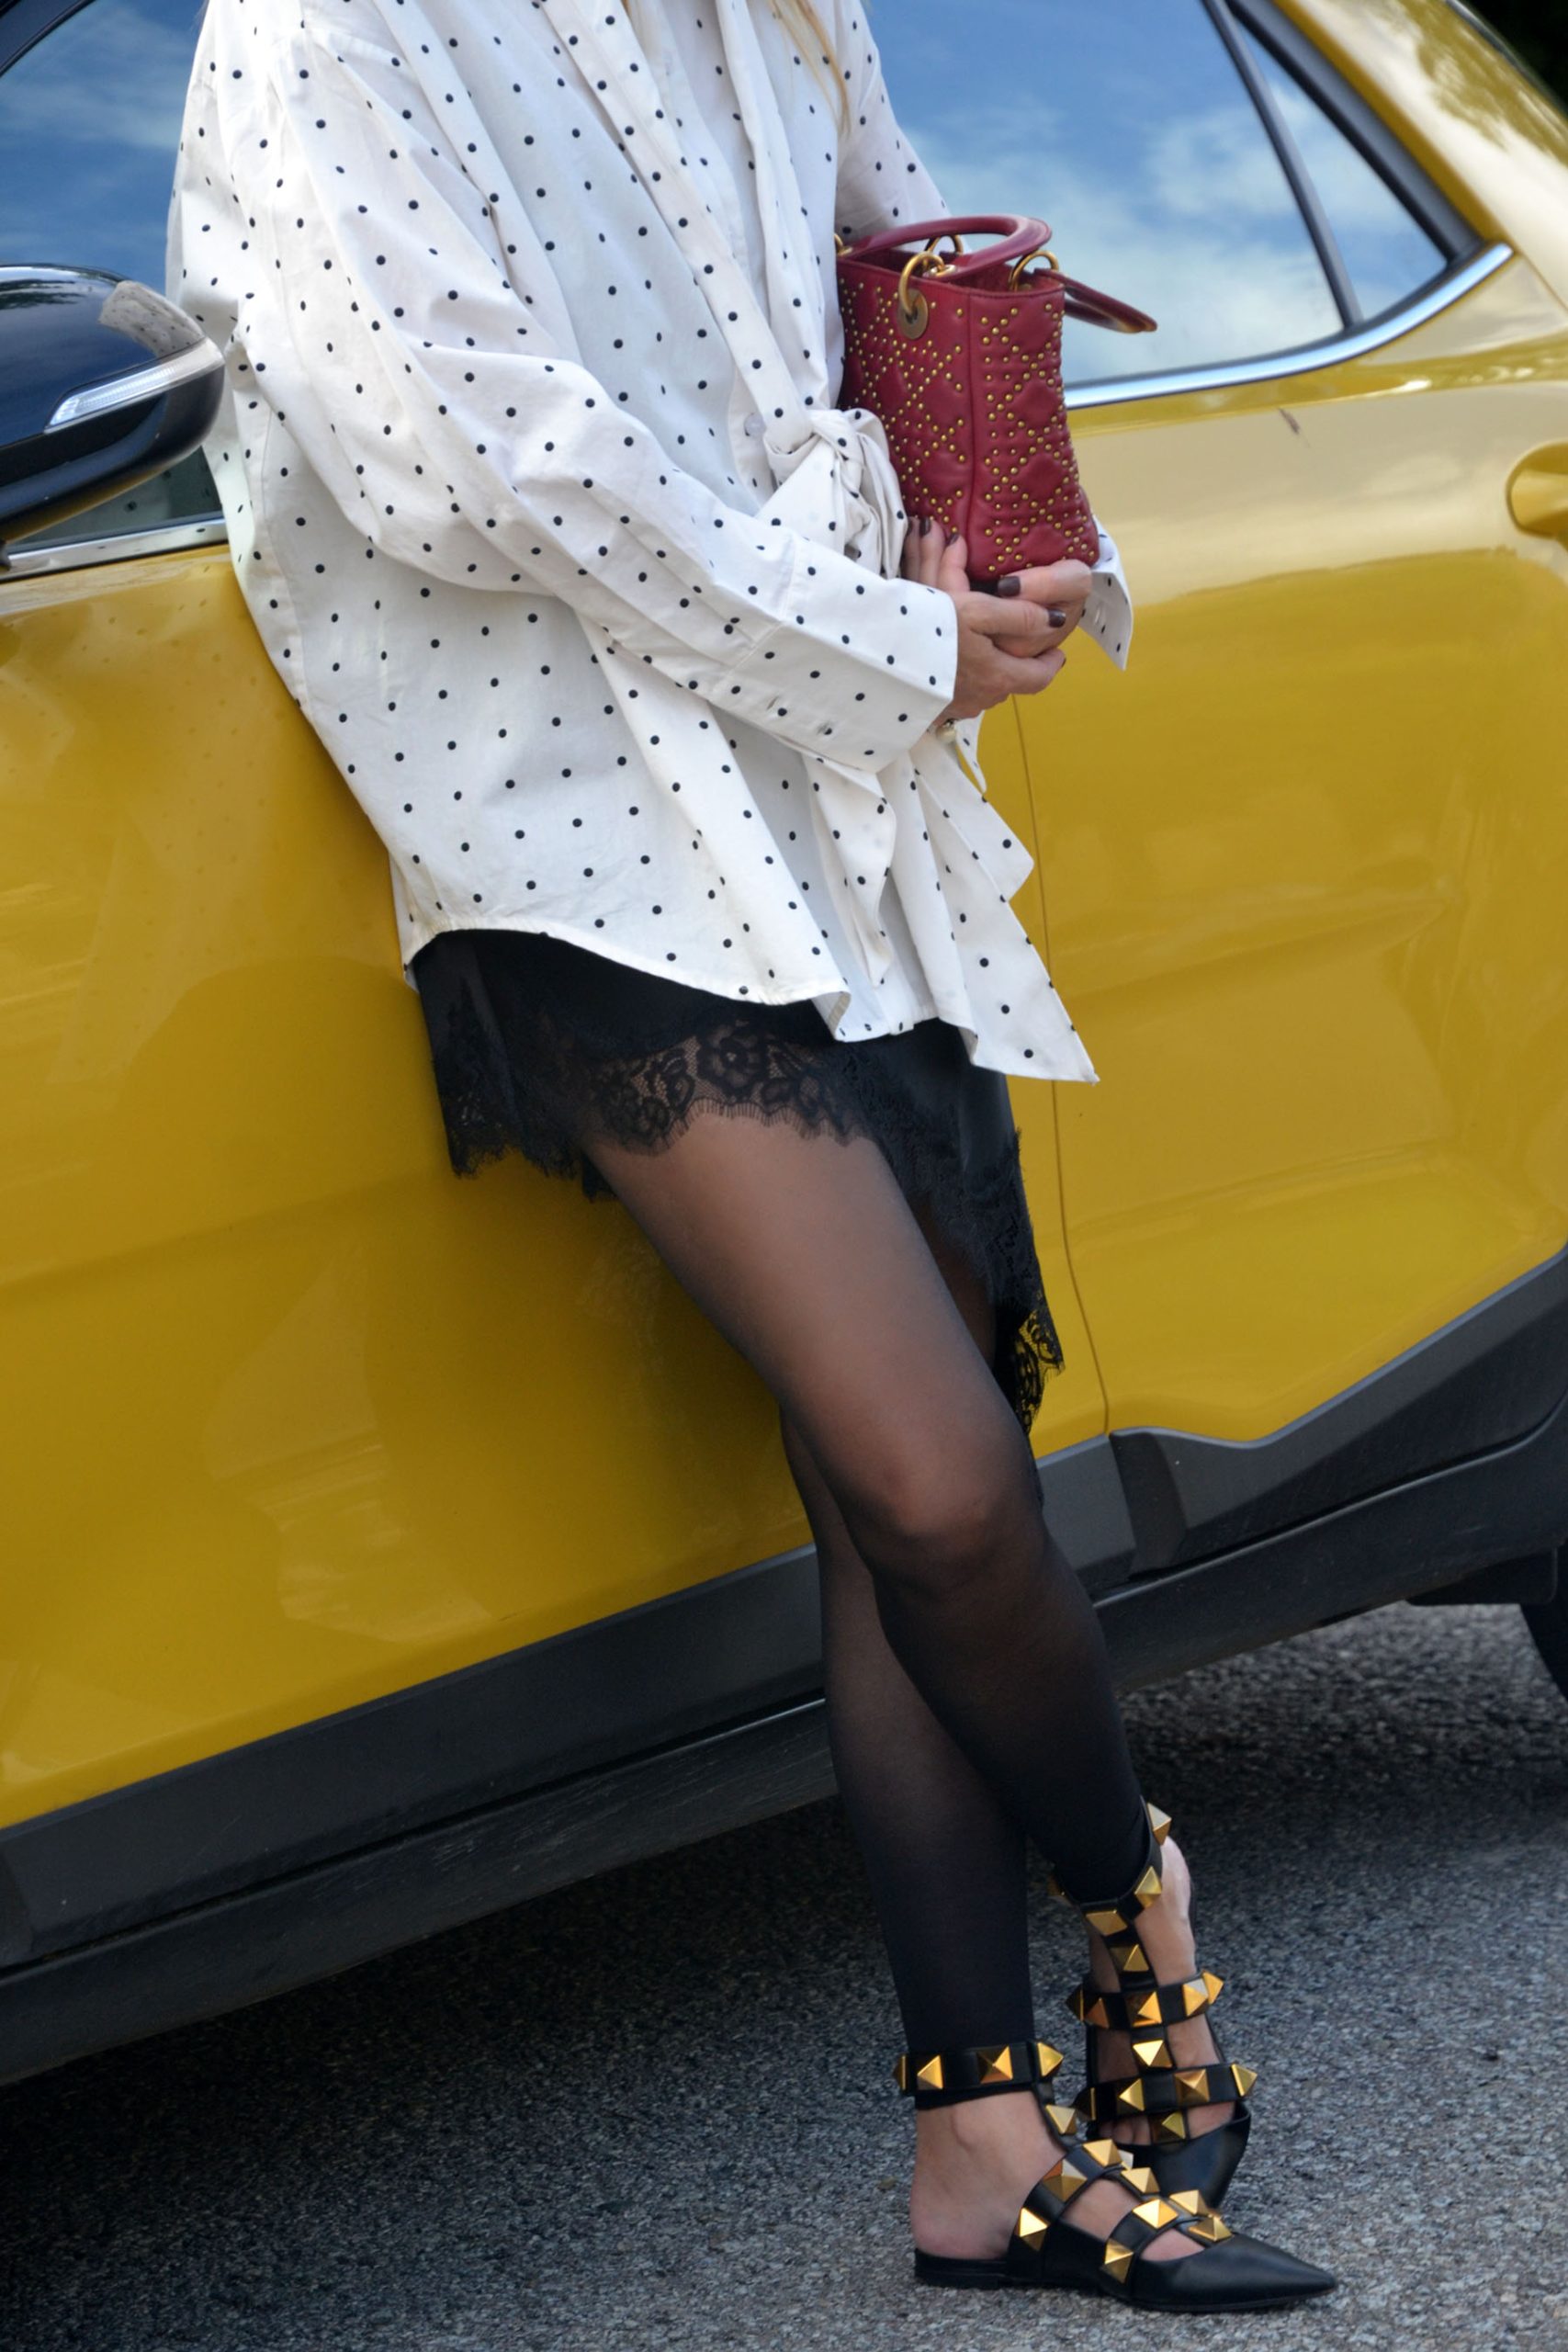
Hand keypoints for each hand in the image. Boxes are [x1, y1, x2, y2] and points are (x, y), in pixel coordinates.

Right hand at [900, 521, 1076, 724]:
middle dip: (1015, 663)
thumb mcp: (977, 612)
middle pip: (1009, 682)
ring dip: (986, 670)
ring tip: (980, 647)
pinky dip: (960, 677)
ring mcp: (953, 709)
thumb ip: (1019, 616)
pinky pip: (955, 693)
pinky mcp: (929, 710)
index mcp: (998, 678)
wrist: (873, 661)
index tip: (1055, 649)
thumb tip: (1055, 620)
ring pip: (982, 688)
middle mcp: (980, 700)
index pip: (1040, 678)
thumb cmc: (928, 632)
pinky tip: (948, 663)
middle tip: (1016, 643)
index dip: (1051, 663)